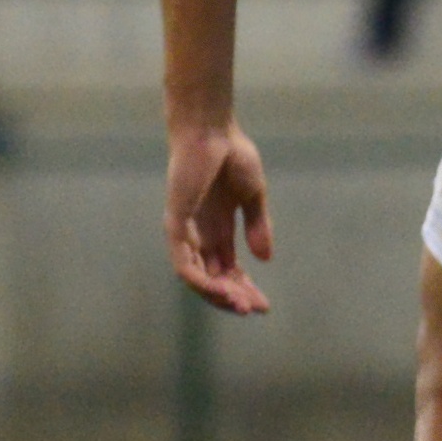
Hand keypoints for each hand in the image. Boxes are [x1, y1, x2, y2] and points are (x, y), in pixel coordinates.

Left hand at [166, 124, 276, 313]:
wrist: (212, 130)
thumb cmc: (231, 154)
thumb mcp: (254, 196)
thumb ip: (258, 226)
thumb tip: (266, 259)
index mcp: (219, 228)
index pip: (229, 269)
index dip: (245, 289)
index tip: (265, 306)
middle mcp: (200, 234)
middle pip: (214, 278)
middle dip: (233, 297)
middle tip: (254, 310)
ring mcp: (186, 231)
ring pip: (196, 277)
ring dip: (216, 294)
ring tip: (239, 304)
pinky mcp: (175, 223)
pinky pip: (182, 261)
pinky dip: (198, 279)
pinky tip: (218, 288)